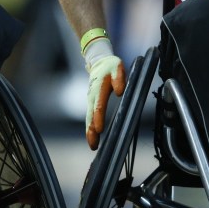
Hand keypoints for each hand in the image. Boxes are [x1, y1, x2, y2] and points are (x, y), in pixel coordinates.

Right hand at [82, 33, 125, 149]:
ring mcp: (90, 100)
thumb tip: (119, 91)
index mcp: (99, 88)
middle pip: (90, 116)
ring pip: (88, 118)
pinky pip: (90, 117)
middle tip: (93, 144)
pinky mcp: (91, 103)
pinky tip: (93, 137)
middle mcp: (92, 96)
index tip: (99, 129)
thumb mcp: (117, 67)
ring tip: (93, 145)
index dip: (98, 118)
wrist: (99, 62)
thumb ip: (119, 78)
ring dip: (89, 132)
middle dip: (91, 131)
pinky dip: (90, 128)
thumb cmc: (110, 66)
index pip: (98, 106)